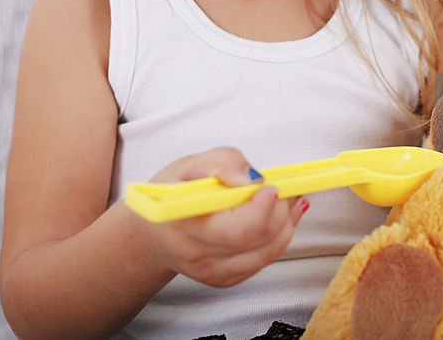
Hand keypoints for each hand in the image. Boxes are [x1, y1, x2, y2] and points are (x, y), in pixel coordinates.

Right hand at [134, 147, 307, 286]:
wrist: (152, 233)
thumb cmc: (169, 195)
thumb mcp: (187, 165)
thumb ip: (222, 162)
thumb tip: (253, 178)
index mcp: (184, 223)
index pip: (236, 229)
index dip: (262, 209)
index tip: (270, 186)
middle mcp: (198, 255)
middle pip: (257, 240)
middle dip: (280, 211)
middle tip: (286, 187)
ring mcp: (212, 272)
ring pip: (267, 253)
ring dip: (287, 223)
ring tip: (290, 198)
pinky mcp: (225, 279)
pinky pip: (263, 260)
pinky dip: (279, 236)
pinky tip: (280, 216)